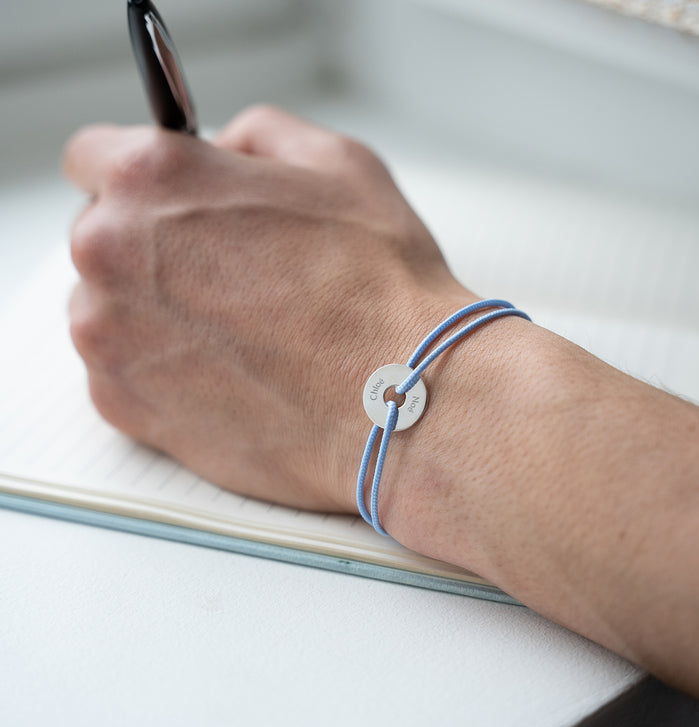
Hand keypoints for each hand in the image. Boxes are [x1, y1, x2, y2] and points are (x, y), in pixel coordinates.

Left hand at [62, 106, 474, 511]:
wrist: (397, 402)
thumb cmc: (379, 291)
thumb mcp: (338, 165)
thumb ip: (259, 135)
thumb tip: (223, 149)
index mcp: (151, 181)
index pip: (91, 158)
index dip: (141, 177)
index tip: (167, 201)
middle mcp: (111, 257)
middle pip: (103, 237)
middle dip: (154, 247)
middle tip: (228, 274)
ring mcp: (110, 341)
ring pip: (108, 308)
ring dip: (155, 311)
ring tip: (237, 332)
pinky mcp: (125, 408)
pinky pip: (123, 373)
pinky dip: (163, 370)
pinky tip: (229, 373)